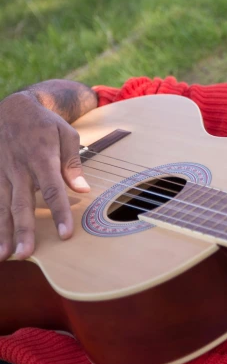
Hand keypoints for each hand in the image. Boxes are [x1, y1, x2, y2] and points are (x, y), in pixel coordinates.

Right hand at [0, 91, 89, 260]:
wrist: (13, 108)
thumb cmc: (45, 124)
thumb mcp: (66, 135)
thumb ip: (72, 163)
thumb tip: (82, 189)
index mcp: (41, 157)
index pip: (53, 191)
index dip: (59, 214)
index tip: (65, 235)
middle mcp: (19, 168)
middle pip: (21, 204)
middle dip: (23, 230)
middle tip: (26, 254)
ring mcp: (2, 172)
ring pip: (1, 206)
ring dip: (2, 231)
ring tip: (4, 255)